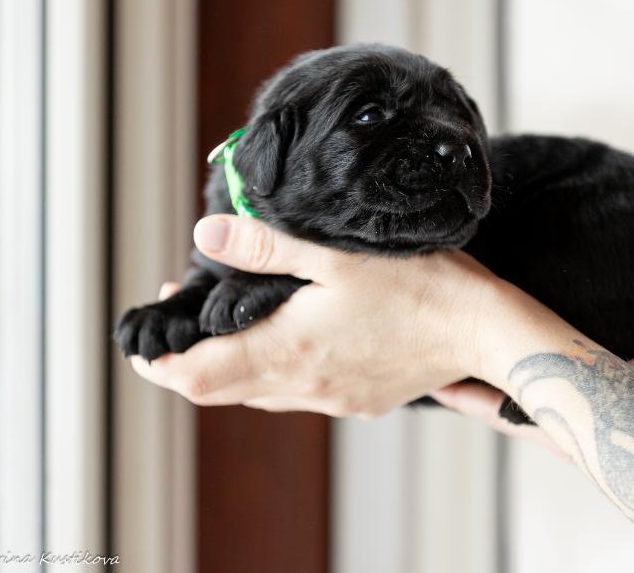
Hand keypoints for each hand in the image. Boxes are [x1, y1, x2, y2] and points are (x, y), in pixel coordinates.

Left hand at [131, 214, 500, 416]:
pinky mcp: (358, 400)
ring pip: (258, 393)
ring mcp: (333, 399)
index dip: (157, 361)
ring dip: (235, 362)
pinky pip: (299, 394)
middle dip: (191, 356)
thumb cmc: (420, 286)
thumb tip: (206, 233)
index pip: (193, 377)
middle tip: (190, 305)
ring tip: (238, 314)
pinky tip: (297, 332)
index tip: (150, 331)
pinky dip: (278, 368)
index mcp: (288, 351)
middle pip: (219, 390)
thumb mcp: (336, 254)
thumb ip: (266, 245)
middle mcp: (304, 386)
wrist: (483, 330)